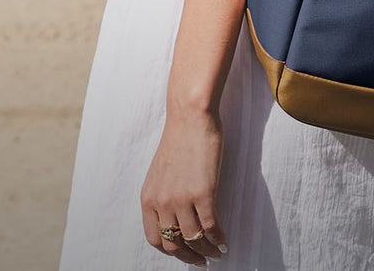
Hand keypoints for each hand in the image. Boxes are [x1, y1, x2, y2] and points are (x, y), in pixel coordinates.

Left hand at [141, 109, 227, 264]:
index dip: (171, 251)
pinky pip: (210, 227)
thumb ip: (163, 195)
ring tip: (217, 252)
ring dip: (207, 251)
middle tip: (203, 261)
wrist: (191, 117)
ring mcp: (182, 199)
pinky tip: (225, 240)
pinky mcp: (203, 192)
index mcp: (148, 198)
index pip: (154, 239)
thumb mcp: (161, 172)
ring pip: (194, 239)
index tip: (184, 254)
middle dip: (189, 257)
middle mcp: (162, 202)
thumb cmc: (180, 140)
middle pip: (173, 245)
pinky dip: (218, 238)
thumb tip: (175, 217)